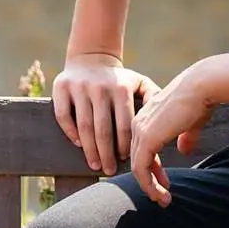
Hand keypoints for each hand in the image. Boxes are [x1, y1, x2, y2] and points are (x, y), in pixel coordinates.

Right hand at [51, 53, 160, 174]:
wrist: (91, 56)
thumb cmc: (119, 79)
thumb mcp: (139, 83)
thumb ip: (154, 99)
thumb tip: (167, 122)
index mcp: (121, 89)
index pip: (124, 125)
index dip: (124, 145)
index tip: (124, 159)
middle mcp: (100, 88)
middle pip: (102, 129)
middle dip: (106, 153)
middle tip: (108, 171)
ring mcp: (79, 87)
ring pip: (83, 126)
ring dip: (89, 149)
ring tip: (95, 164)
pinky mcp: (61, 87)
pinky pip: (63, 116)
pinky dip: (70, 132)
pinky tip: (78, 144)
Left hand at [127, 63, 217, 207]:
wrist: (202, 86)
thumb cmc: (200, 99)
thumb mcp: (191, 123)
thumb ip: (186, 136)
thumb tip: (185, 150)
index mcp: (146, 117)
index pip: (143, 148)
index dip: (153, 168)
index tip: (165, 183)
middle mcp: (138, 123)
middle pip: (138, 158)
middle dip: (151, 180)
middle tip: (163, 196)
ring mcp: (140, 131)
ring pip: (137, 167)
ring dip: (149, 187)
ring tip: (163, 200)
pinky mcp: (146, 139)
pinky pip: (140, 169)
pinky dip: (148, 185)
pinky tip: (160, 193)